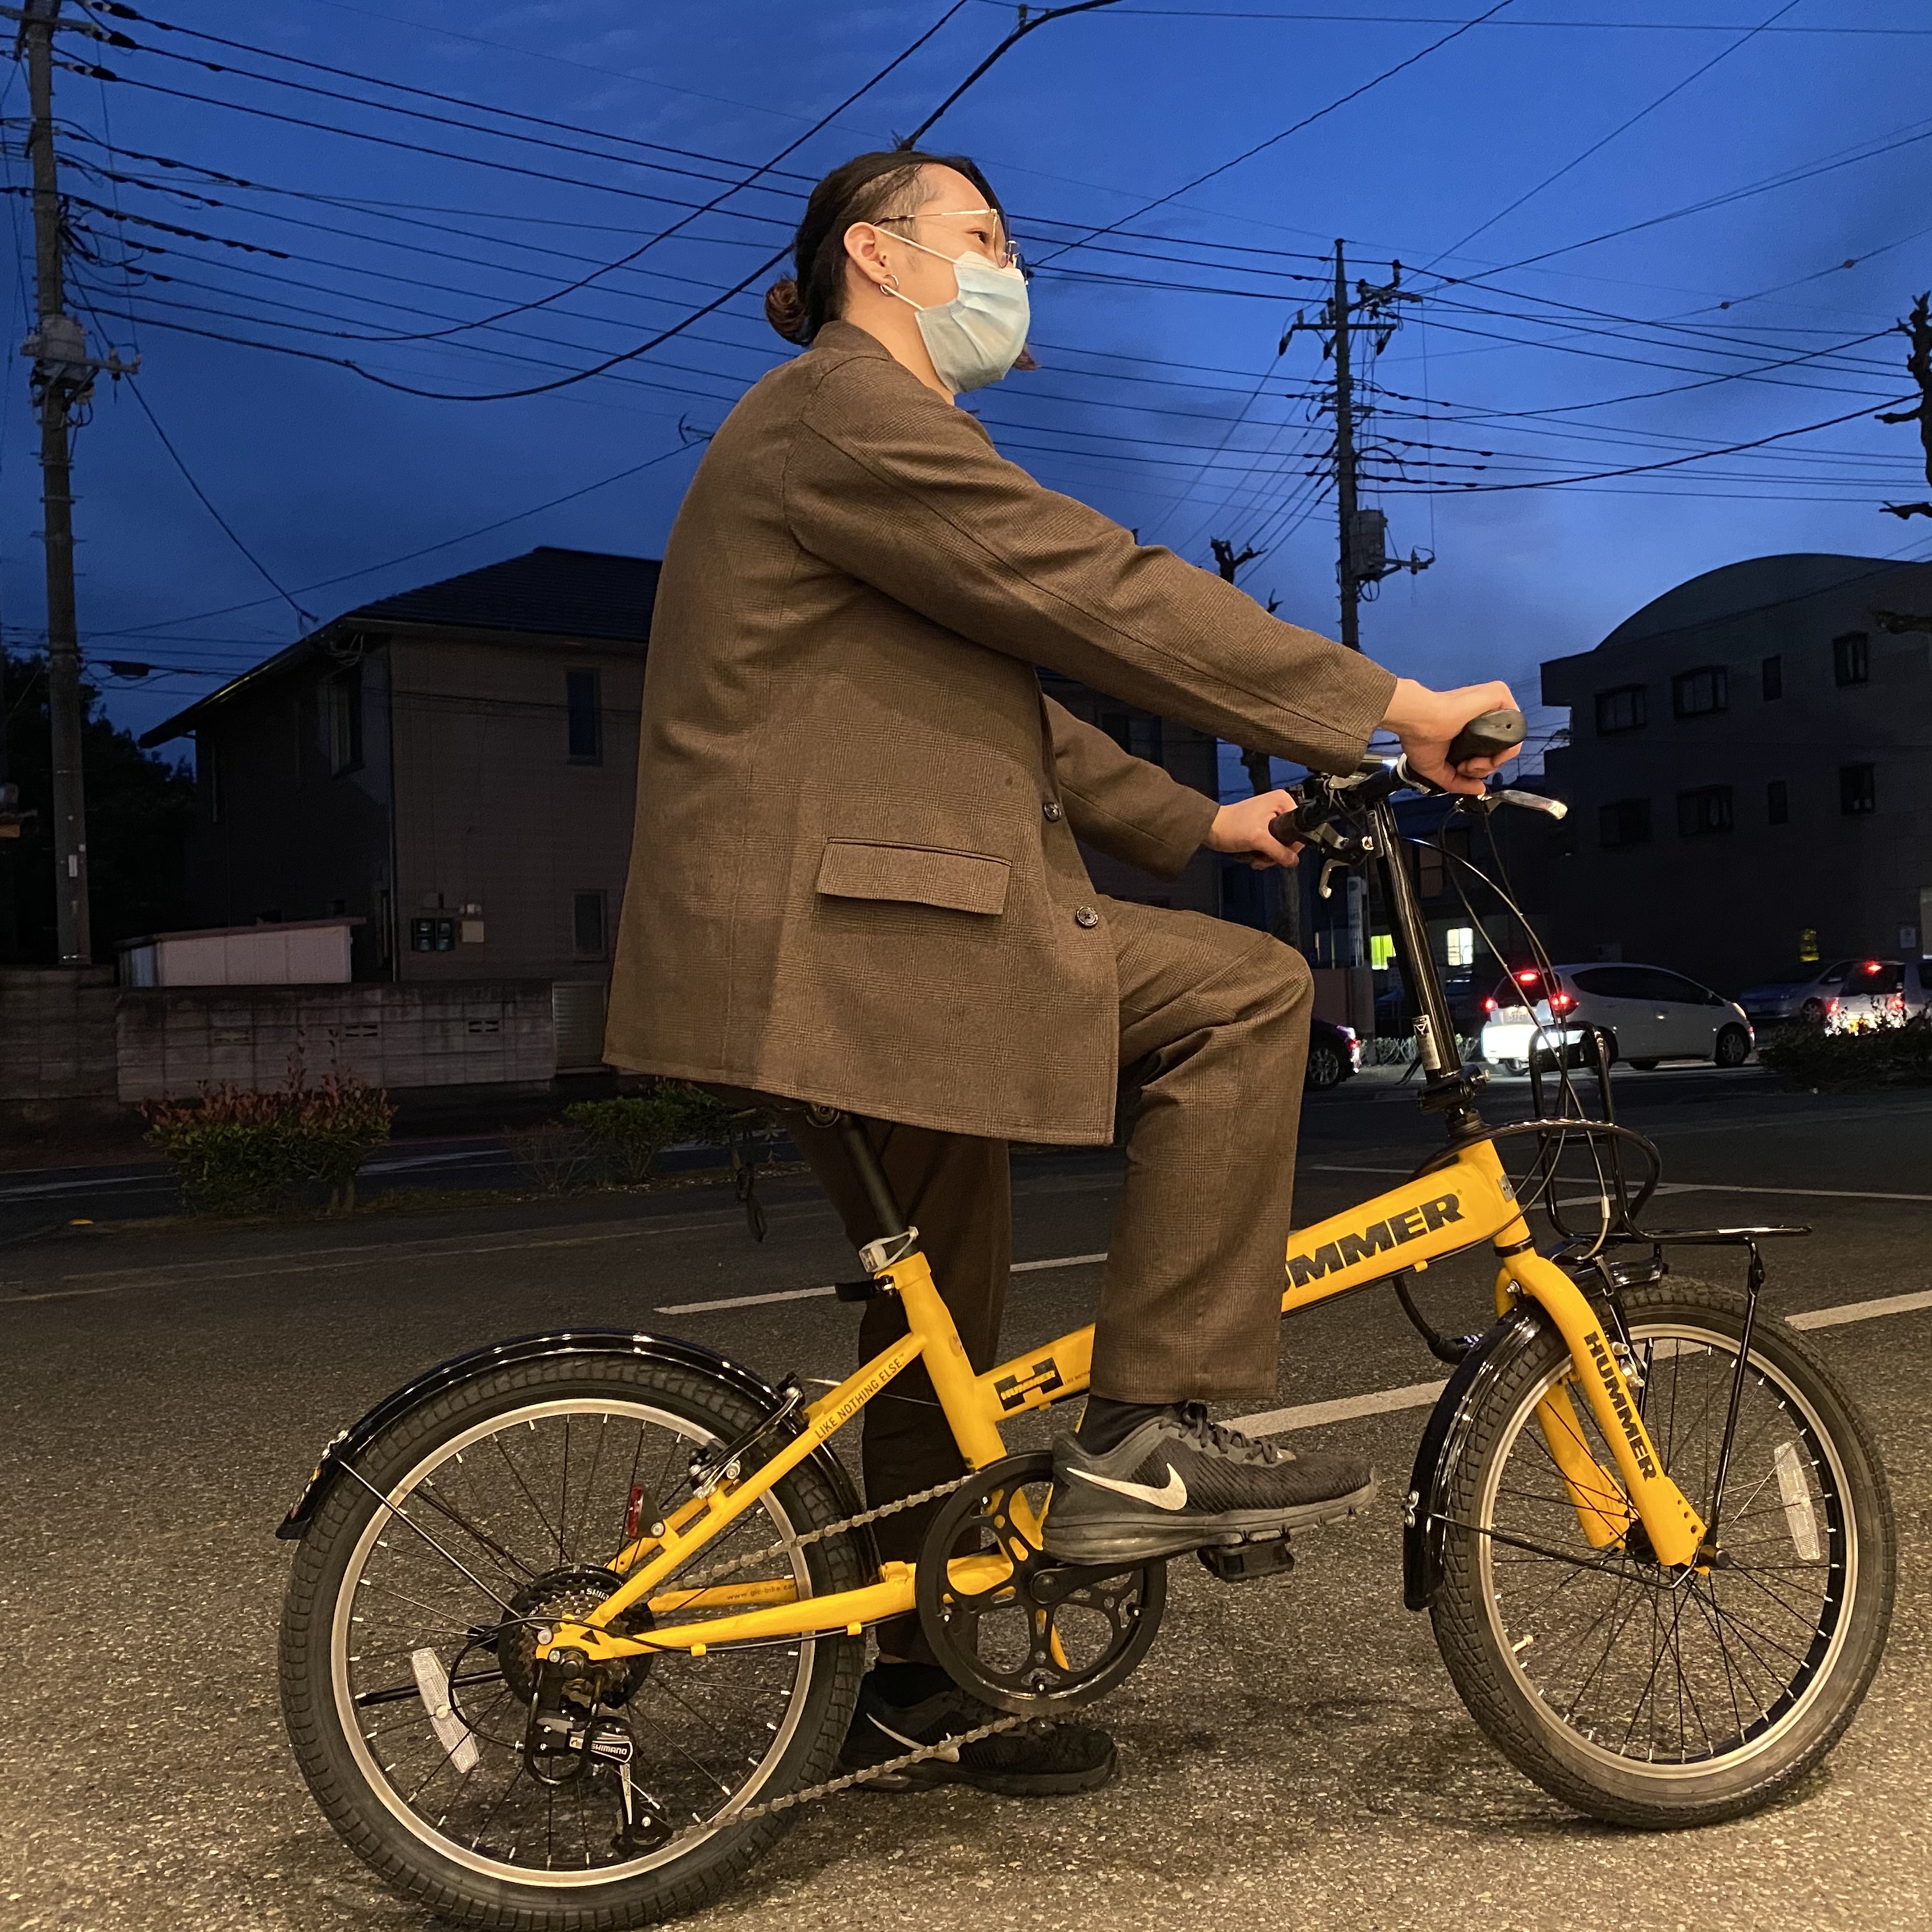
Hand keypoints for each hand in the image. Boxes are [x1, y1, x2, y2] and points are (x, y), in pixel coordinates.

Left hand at [1206, 789, 1302, 869]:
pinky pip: (1271, 844)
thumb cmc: (1229, 826)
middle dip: (1277, 853)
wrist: (1210, 828)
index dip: (1292, 845)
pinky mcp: (1263, 827)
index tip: (1281, 855)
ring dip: (1269, 856)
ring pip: (1280, 844)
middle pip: (1290, 838)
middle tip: (1264, 859)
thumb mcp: (1258, 839)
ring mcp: (1271, 817)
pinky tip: (1254, 857)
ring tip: (1257, 859)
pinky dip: (1264, 853)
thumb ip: (1279, 851)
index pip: (1299, 827)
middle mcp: (1279, 806)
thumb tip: (1293, 860)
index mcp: (1282, 801)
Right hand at [1381, 677, 1521, 794]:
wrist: (1418, 720)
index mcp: (1468, 727)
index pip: (1487, 751)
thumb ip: (1459, 781)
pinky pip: (1517, 727)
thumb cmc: (1418, 737)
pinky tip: (1484, 755)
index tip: (1462, 769)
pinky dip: (1505, 748)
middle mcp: (1481, 717)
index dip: (1479, 767)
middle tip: (1465, 767)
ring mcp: (1491, 707)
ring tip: (1470, 763)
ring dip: (1491, 762)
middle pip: (1499, 749)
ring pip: (1509, 741)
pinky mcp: (1499, 696)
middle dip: (1484, 767)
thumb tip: (1478, 790)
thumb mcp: (1437, 769)